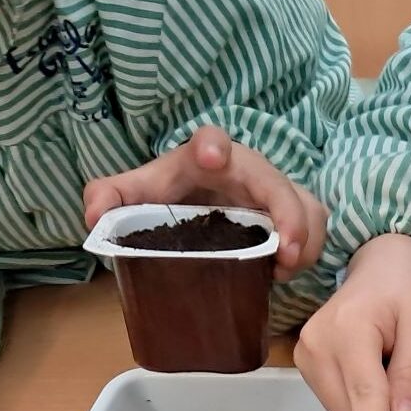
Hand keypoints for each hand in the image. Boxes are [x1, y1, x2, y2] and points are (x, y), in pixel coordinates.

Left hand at [83, 125, 327, 281]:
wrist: (208, 198)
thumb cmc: (175, 193)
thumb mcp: (139, 194)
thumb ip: (110, 197)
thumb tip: (93, 217)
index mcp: (206, 157)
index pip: (212, 139)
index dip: (214, 146)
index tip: (214, 157)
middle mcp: (248, 169)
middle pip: (278, 183)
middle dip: (288, 215)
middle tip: (286, 253)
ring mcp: (277, 190)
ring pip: (308, 209)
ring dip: (304, 242)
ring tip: (284, 270)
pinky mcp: (296, 213)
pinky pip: (316, 231)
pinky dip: (307, 254)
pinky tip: (283, 272)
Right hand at [293, 234, 410, 410]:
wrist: (380, 263)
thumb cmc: (408, 292)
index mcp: (350, 330)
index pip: (364, 396)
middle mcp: (317, 343)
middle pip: (350, 410)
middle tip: (401, 374)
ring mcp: (304, 351)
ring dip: (368, 405)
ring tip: (383, 364)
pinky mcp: (302, 358)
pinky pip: (335, 400)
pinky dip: (356, 398)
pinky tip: (367, 368)